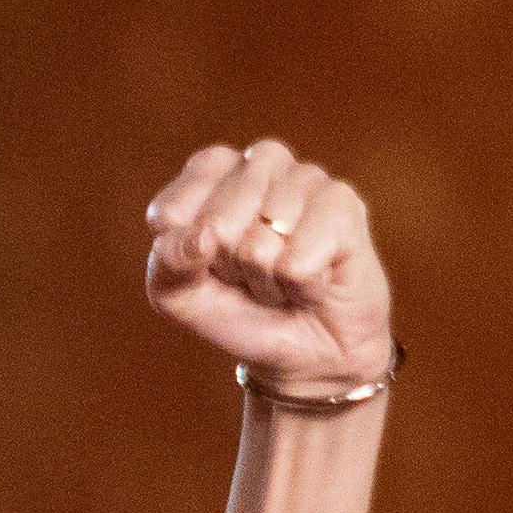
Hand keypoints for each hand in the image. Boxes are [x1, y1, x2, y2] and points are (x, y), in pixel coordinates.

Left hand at [139, 144, 392, 394]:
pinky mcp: (344, 204)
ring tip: (285, 277)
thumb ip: (167, 263)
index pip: (171, 211)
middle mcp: (260, 161)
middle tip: (254, 274)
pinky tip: (316, 280)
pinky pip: (298, 263)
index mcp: (211, 169)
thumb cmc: (240, 310)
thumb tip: (199, 238)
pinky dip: (301, 288)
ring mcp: (306, 177)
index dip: (188, 257)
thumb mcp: (180, 295)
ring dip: (268, 281)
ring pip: (259, 244)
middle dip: (231, 268)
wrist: (306, 351)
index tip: (210, 265)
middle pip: (217, 225)